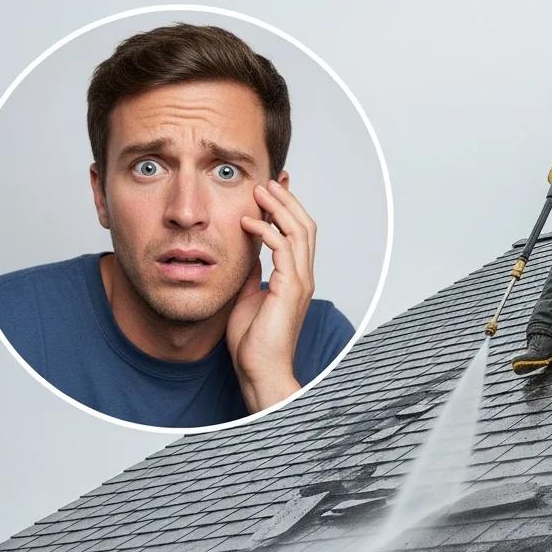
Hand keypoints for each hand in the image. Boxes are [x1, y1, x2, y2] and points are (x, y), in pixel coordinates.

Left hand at [226, 179, 316, 412]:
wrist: (259, 370)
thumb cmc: (253, 343)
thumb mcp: (248, 297)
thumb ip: (252, 274)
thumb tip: (246, 253)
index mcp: (295, 279)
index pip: (297, 234)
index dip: (286, 208)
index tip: (269, 189)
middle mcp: (303, 277)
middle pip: (305, 225)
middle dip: (286, 200)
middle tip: (264, 181)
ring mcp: (300, 282)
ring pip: (299, 231)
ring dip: (278, 207)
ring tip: (258, 190)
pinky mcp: (290, 289)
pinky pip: (283, 248)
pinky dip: (266, 230)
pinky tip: (247, 222)